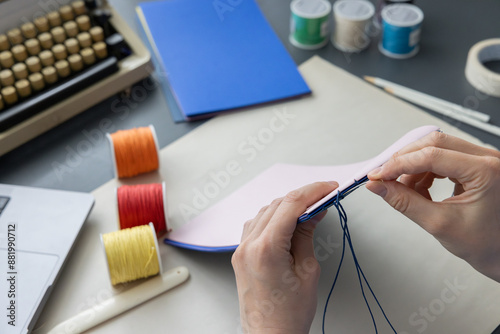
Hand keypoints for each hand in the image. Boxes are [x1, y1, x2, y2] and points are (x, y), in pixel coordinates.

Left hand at [232, 181, 337, 333]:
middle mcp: (249, 246)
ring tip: (309, 210)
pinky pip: (256, 225)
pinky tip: (287, 221)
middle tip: (324, 197)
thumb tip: (314, 211)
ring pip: (265, 212)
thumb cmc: (288, 314)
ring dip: (287, 206)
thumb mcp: (307, 270)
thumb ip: (307, 234)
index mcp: (266, 249)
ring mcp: (241, 250)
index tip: (328, 187)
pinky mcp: (241, 255)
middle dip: (302, 196)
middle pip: (276, 205)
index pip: (290, 205)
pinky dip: (273, 217)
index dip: (313, 191)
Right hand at [366, 131, 499, 281]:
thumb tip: (378, 186)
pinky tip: (420, 189)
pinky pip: (442, 156)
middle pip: (433, 143)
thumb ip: (404, 202)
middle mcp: (488, 158)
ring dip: (413, 167)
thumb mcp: (438, 224)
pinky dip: (424, 171)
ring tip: (407, 191)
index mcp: (486, 171)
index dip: (400, 164)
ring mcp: (483, 159)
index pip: (432, 156)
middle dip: (405, 161)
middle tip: (384, 178)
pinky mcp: (476, 163)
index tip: (379, 176)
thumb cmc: (484, 243)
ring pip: (436, 147)